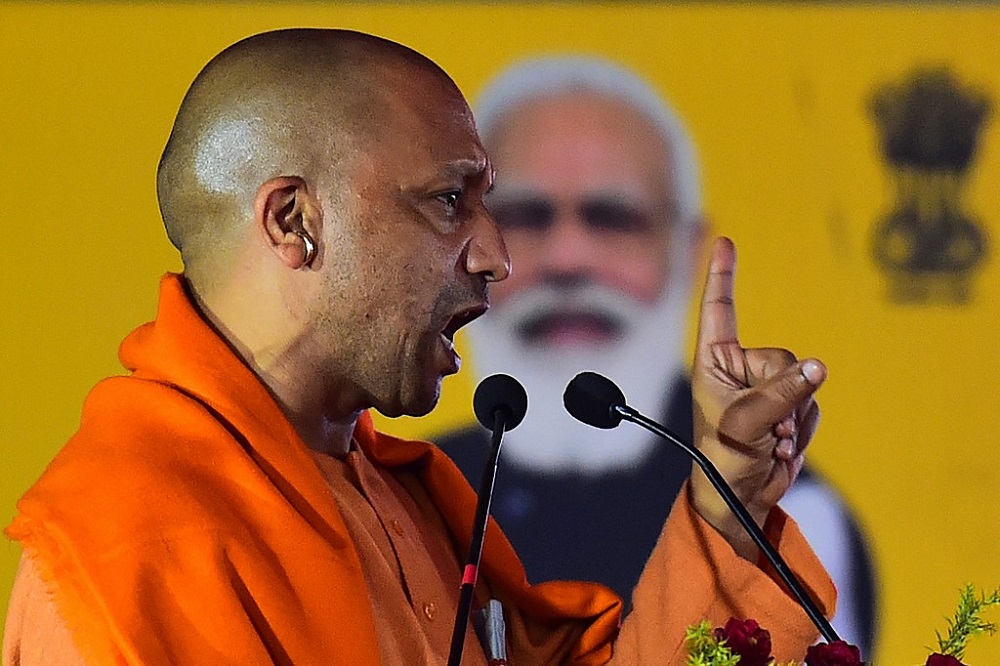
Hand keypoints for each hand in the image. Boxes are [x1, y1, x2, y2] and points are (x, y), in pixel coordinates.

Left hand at [689, 237, 825, 558]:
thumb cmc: (724, 459)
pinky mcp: (788, 406)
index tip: (724, 241)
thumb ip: (781, 394)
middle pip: (784, 358)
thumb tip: (818, 367)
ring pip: (804, 383)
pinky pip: (812, 404)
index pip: (720, 311)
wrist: (742, 497)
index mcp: (714, 362)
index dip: (723, 276)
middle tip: (761, 429)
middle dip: (782, 395)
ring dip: (792, 418)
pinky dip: (801, 429)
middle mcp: (740, 368)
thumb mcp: (745, 425)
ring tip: (766, 441)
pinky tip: (779, 446)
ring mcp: (766, 387)